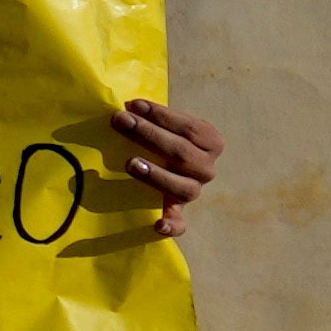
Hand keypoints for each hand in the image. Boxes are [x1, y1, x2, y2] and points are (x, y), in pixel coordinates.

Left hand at [96, 93, 223, 227]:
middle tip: (120, 121)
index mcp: (210, 142)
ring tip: (130, 163)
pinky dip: (172, 225)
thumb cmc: (163, 134)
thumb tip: (126, 106)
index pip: (189, 128)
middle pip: (182, 154)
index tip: (133, 105)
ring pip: (183, 187)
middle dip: (149, 135)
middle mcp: (206, 168)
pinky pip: (180, 223)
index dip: (161, 115)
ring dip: (157, 176)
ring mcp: (193, 190)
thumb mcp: (167, 123)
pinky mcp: (177, 210)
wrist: (168, 159)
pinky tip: (158, 225)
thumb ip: (153, 115)